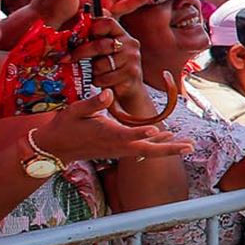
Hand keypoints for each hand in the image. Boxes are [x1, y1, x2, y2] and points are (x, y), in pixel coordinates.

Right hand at [35, 91, 191, 164]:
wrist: (54, 147)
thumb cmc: (64, 125)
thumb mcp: (74, 110)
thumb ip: (92, 103)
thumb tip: (107, 92)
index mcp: (106, 133)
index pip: (126, 134)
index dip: (141, 132)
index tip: (157, 129)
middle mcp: (116, 145)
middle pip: (147, 149)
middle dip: (169, 148)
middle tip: (190, 146)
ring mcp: (118, 150)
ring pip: (148, 151)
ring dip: (169, 148)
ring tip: (189, 145)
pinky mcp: (118, 150)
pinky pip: (141, 149)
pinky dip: (156, 144)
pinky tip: (168, 138)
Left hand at [72, 16, 148, 98]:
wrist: (130, 90)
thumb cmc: (112, 69)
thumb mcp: (104, 51)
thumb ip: (95, 38)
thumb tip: (80, 18)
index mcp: (122, 34)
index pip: (107, 22)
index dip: (92, 27)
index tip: (79, 36)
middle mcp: (130, 44)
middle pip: (100, 45)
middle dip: (81, 53)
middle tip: (67, 58)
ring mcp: (132, 59)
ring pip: (100, 64)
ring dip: (91, 72)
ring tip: (92, 74)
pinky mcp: (131, 74)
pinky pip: (105, 78)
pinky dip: (98, 81)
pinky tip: (100, 81)